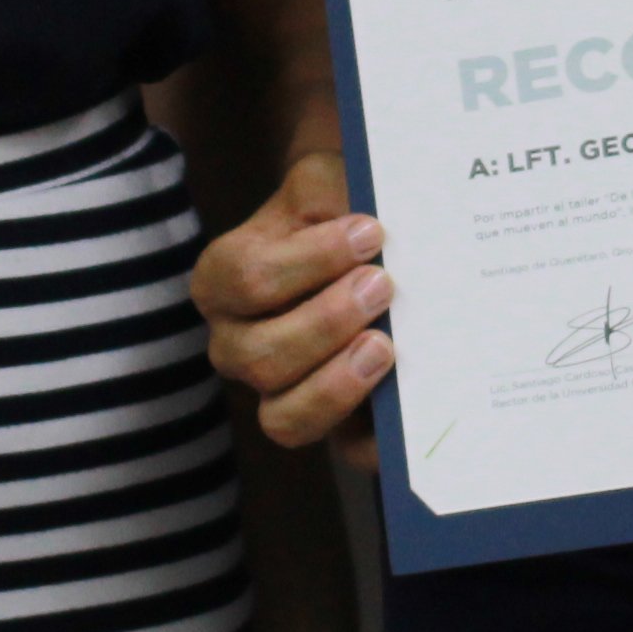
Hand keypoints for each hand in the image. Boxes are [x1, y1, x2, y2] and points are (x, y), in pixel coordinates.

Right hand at [197, 150, 393, 459]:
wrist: (363, 236)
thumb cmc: (333, 207)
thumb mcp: (323, 181)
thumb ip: (329, 190)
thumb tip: (370, 226)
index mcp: (224, 281)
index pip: (245, 279)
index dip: (308, 261)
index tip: (370, 232)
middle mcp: (237, 344)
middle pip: (257, 357)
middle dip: (325, 323)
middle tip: (383, 286)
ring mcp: (278, 391)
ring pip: (285, 418)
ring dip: (337, 384)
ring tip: (385, 344)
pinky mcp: (329, 422)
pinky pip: (344, 450)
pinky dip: (377, 437)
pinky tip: (408, 403)